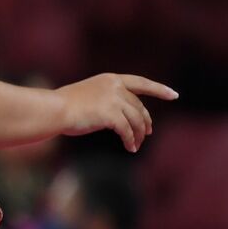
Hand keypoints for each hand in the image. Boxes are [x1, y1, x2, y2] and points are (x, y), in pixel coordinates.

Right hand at [56, 74, 178, 153]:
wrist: (53, 110)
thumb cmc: (63, 106)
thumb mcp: (88, 97)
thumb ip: (105, 101)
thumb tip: (120, 118)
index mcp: (110, 80)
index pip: (141, 83)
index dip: (159, 89)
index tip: (174, 95)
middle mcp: (115, 87)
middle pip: (139, 107)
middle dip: (145, 122)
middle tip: (146, 133)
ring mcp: (114, 100)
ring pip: (136, 121)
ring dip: (138, 135)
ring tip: (135, 145)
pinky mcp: (111, 115)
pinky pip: (127, 131)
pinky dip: (130, 141)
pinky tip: (130, 148)